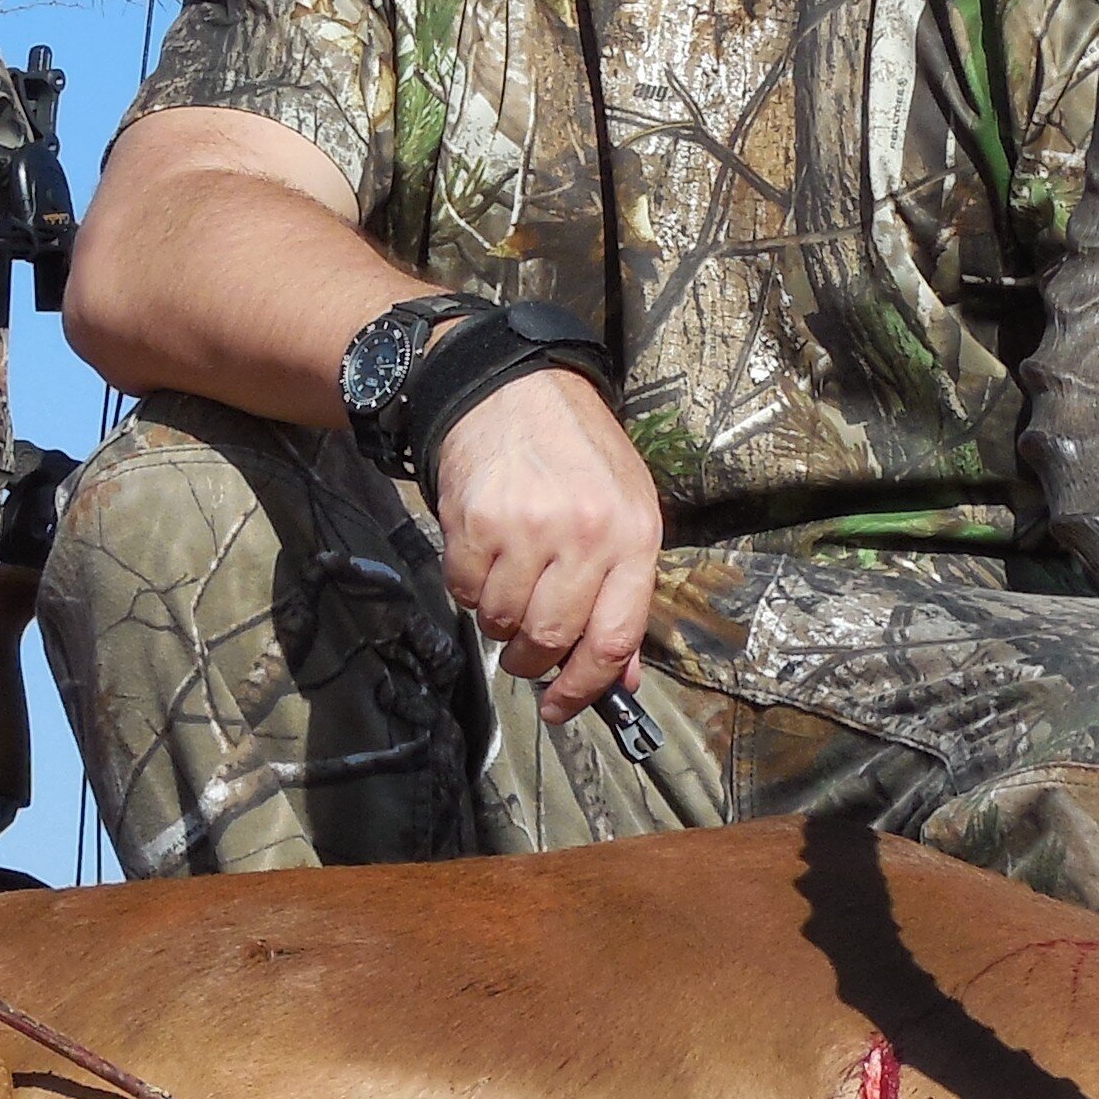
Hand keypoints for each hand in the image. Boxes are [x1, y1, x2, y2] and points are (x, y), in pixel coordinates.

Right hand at [430, 368, 662, 723]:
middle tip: (526, 651)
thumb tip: (620, 676)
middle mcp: (584, 535)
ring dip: (500, 622)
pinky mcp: (476, 523)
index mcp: (633, 537)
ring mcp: (527, 528)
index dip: (586, 688)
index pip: (613, 639)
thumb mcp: (627, 511)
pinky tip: (484, 560)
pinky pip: (465, 592)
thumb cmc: (577, 455)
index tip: (563, 707)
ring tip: (508, 587)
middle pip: (551, 638)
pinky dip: (471, 592)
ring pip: (503, 621)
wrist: (511, 390)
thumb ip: (627, 595)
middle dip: (533, 659)